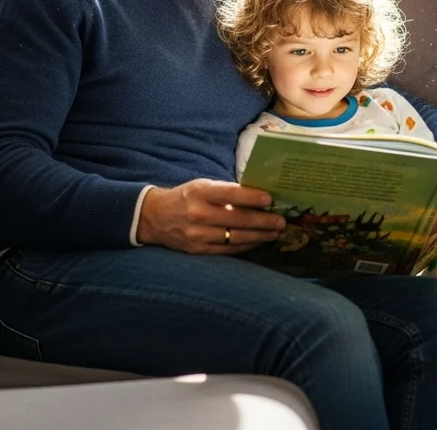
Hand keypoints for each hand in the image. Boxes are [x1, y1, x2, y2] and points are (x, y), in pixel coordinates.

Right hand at [137, 178, 284, 253]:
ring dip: (259, 236)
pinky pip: (227, 250)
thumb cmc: (187, 197)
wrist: (155, 217)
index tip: (270, 200)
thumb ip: (227, 190)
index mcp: (200, 193)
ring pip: (235, 237)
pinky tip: (258, 241)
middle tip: (281, 221)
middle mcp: (198, 214)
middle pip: (237, 219)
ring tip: (275, 232)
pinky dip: (246, 246)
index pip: (230, 195)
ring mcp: (197, 234)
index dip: (251, 198)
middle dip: (263, 221)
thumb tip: (259, 195)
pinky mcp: (198, 250)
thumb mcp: (203, 186)